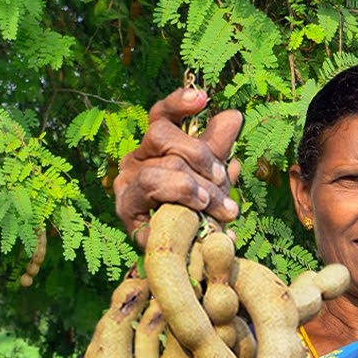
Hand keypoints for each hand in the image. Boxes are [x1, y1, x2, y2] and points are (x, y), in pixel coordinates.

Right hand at [113, 88, 244, 246]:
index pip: (159, 115)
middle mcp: (134, 161)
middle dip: (201, 157)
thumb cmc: (198, 213)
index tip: (202, 98)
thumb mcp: (214, 178)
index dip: (177, 102)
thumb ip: (219, 148)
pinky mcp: (126, 212)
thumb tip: (232, 115)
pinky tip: (202, 215)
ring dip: (197, 187)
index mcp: (154, 148)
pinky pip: (153, 193)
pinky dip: (183, 200)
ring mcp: (125, 186)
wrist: (187, 258)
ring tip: (221, 208)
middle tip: (224, 179)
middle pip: (160, 135)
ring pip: (159, 167)